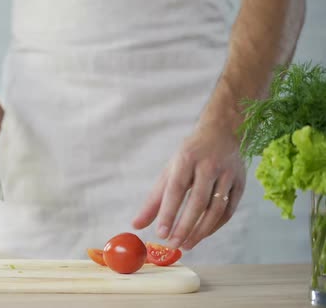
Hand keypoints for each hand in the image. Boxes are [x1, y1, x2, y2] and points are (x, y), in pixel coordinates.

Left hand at [132, 123, 245, 249]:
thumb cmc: (190, 156)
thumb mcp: (170, 170)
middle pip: (198, 201)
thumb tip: (136, 225)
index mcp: (187, 158)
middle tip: (173, 244)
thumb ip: (154, 199)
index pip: (176, 189)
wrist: (221, 133)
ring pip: (216, 208)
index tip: (161, 233)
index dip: (169, 212)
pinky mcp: (241, 182)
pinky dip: (215, 226)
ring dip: (201, 231)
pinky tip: (202, 234)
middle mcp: (209, 164)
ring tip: (187, 244)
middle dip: (185, 226)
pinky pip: (229, 210)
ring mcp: (228, 173)